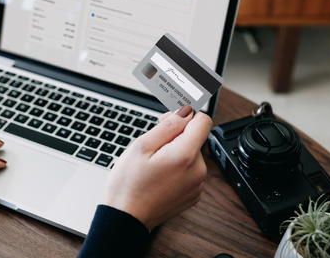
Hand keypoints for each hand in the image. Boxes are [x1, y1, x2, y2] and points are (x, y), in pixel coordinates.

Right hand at [103, 105, 211, 229]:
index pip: (203, 121)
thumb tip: (186, 111)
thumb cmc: (129, 184)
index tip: (170, 119)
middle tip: (152, 144)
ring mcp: (197, 185)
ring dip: (176, 152)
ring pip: (192, 155)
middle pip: (196, 138)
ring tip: (153, 163)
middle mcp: (198, 171)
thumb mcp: (142, 146)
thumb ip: (168, 125)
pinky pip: (190, 172)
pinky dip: (177, 169)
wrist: (126, 218)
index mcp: (186, 155)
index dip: (186, 115)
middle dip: (176, 135)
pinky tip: (159, 175)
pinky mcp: (193, 195)